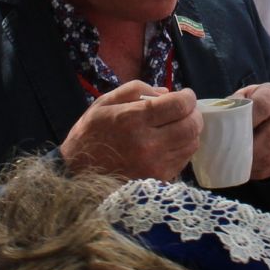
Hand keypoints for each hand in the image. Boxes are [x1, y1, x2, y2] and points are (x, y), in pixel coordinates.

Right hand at [59, 83, 199, 180]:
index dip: (188, 97)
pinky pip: (183, 160)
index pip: (179, 105)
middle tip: (185, 110)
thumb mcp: (104, 102)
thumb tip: (166, 93)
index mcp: (133, 120)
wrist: (76, 174)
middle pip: (191, 125)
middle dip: (193, 113)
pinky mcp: (158, 180)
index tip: (185, 95)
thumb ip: (136, 90)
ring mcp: (155, 165)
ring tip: (177, 126)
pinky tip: (170, 143)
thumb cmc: (90, 134)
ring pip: (191, 144)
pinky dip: (182, 148)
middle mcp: (148, 144)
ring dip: (190, 131)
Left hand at [235, 83, 269, 180]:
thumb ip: (233, 103)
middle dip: (250, 147)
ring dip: (253, 161)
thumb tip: (219, 116)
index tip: (232, 128)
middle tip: (231, 153)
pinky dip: (257, 169)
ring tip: (235, 164)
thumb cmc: (253, 104)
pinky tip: (244, 169)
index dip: (248, 118)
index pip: (264, 106)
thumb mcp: (244, 96)